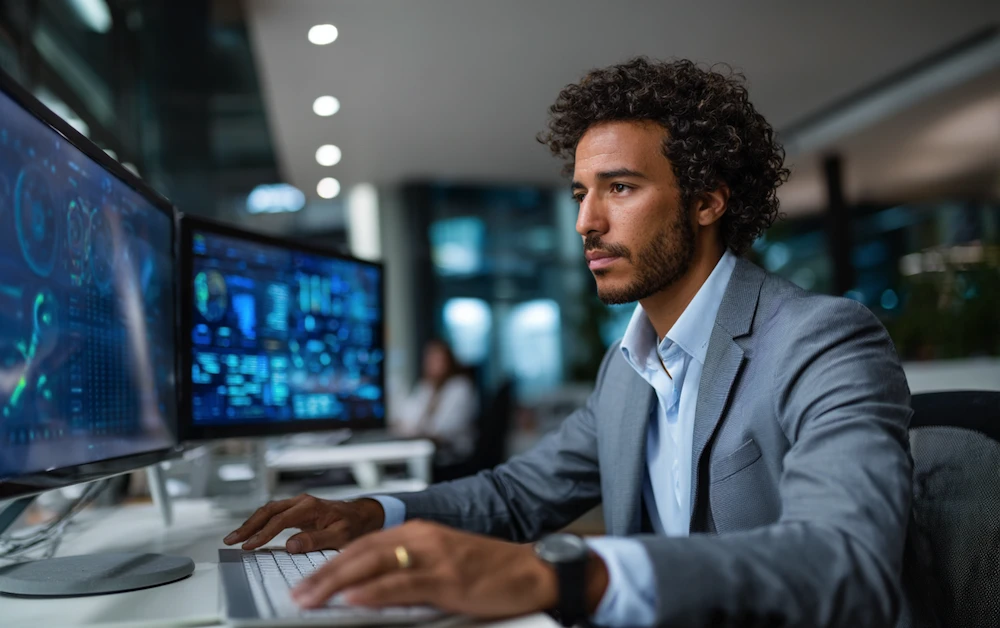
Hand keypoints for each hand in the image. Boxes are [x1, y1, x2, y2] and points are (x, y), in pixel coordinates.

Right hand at [224, 494, 384, 552]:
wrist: (361, 516)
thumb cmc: (353, 525)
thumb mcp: (340, 536)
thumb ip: (316, 540)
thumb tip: (291, 545)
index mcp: (311, 506)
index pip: (281, 519)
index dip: (263, 533)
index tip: (249, 545)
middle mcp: (302, 502)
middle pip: (269, 510)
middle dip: (249, 525)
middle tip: (232, 539)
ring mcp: (298, 504)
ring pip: (268, 510)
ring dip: (251, 523)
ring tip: (234, 538)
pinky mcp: (296, 510)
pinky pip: (273, 514)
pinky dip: (259, 523)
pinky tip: (250, 533)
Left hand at [291, 520, 607, 618]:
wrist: (532, 569)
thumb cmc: (489, 570)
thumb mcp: (442, 564)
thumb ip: (407, 570)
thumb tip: (367, 591)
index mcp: (418, 532)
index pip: (362, 545)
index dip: (330, 563)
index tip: (306, 581)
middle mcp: (422, 538)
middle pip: (360, 553)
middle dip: (323, 574)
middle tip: (297, 594)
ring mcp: (434, 557)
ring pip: (374, 566)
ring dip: (337, 584)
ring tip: (311, 598)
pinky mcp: (448, 578)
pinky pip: (403, 584)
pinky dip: (374, 591)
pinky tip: (353, 598)